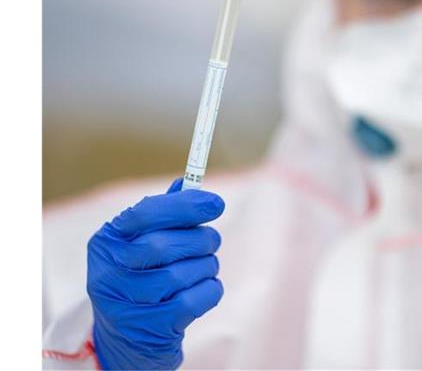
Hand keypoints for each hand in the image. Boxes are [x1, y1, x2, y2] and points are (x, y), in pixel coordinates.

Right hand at [86, 178, 224, 369]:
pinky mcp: (151, 328)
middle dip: (201, 239)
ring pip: (185, 272)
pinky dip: (209, 289)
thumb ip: (164, 212)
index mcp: (106, 241)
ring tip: (201, 268)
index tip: (216, 203)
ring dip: (206, 266)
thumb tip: (188, 183)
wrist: (127, 336)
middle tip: (210, 241)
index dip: (184, 206)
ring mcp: (127, 303)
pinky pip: (197, 298)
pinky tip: (201, 289)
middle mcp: (108, 272)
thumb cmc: (141, 276)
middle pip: (166, 245)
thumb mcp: (141, 242)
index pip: (145, 214)